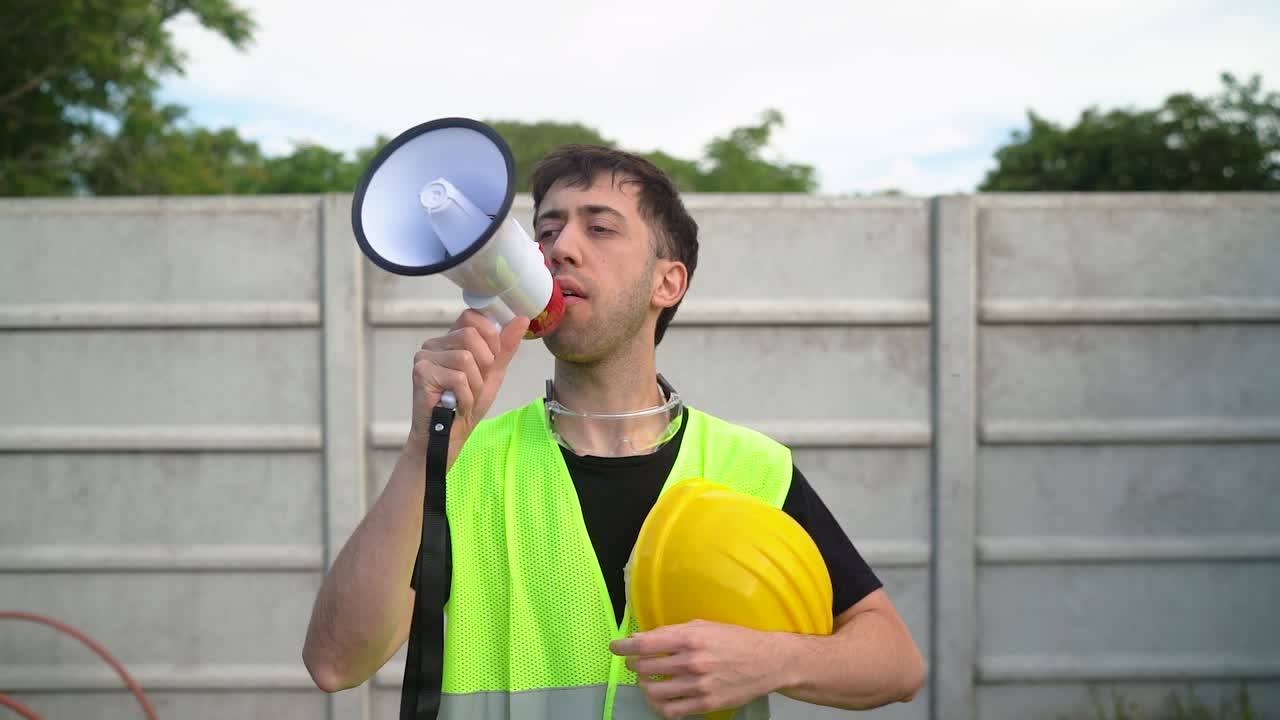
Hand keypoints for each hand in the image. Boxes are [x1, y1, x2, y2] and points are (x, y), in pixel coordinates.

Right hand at [409, 310, 528, 457]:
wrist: (449, 436)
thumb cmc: (466, 404)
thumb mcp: (493, 373)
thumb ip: (505, 347)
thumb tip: (522, 319)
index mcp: (450, 339)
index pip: (471, 316)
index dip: (489, 336)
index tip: (490, 360)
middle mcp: (434, 344)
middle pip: (470, 336)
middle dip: (484, 365)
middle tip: (476, 385)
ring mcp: (424, 357)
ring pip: (465, 358)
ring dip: (474, 385)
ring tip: (465, 397)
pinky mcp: (421, 373)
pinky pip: (457, 378)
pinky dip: (465, 396)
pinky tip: (457, 405)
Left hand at [609, 619, 782, 718]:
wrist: (768, 662)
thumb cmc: (735, 640)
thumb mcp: (704, 626)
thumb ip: (673, 632)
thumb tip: (642, 638)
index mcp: (691, 637)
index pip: (646, 643)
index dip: (624, 646)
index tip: (615, 647)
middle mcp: (692, 661)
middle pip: (645, 667)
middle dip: (634, 664)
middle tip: (635, 662)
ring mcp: (698, 685)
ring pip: (653, 691)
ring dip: (644, 684)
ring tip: (647, 679)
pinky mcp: (705, 703)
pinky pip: (671, 710)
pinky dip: (659, 704)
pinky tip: (661, 696)